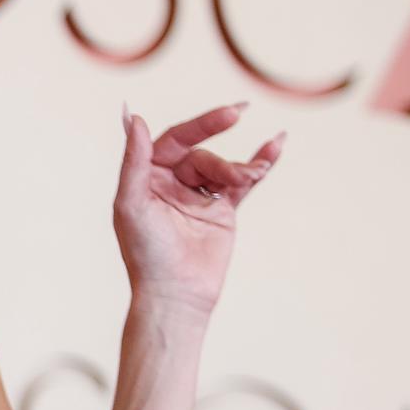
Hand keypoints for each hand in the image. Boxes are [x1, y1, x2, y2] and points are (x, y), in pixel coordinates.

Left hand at [111, 103, 283, 320]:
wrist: (176, 294)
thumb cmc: (146, 252)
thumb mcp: (132, 204)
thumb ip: (133, 161)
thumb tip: (134, 116)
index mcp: (146, 178)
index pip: (174, 140)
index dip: (201, 125)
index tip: (231, 115)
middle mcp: (170, 184)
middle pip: (202, 156)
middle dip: (221, 162)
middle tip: (242, 168)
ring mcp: (198, 196)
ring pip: (224, 168)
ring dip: (241, 170)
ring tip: (250, 181)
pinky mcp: (222, 211)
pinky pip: (243, 181)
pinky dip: (260, 163)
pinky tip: (277, 144)